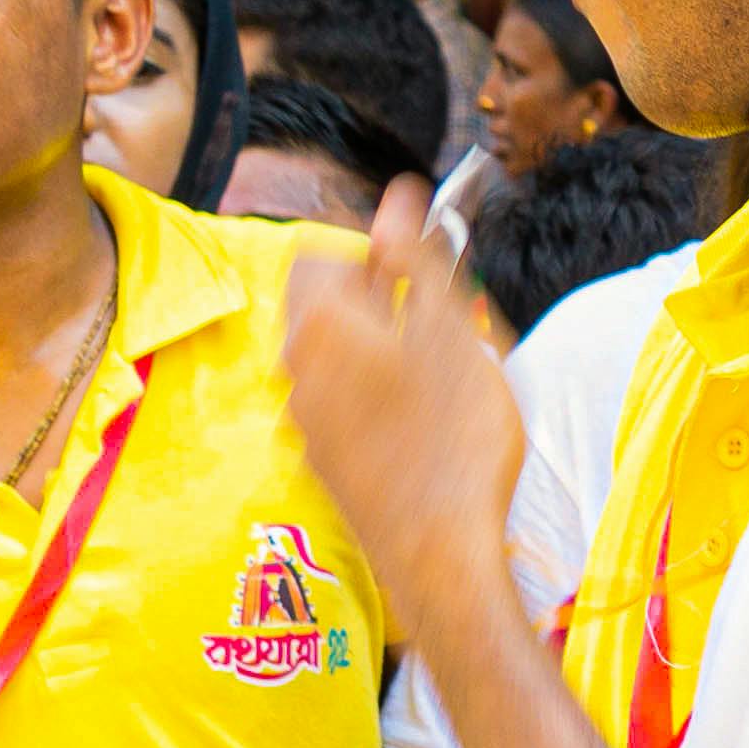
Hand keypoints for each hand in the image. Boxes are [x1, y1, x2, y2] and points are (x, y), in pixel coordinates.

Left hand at [278, 184, 524, 645]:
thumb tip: (399, 196)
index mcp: (318, 323)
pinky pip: (346, 408)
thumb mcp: (452, 329)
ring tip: (446, 383)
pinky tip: (428, 431)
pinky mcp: (325, 463)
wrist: (439, 551)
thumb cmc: (454, 436)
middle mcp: (294, 367)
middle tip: (447, 329)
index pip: (322, 251)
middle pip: (327, 307)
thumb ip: (419, 258)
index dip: (376, 252)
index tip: (427, 274)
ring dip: (385, 356)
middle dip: (383, 305)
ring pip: (338, 359)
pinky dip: (381, 404)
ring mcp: (305, 421)